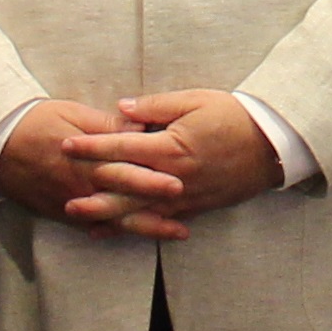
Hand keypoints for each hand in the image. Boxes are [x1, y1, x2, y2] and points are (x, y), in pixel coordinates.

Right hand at [0, 98, 169, 232]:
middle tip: (186, 214)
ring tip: (177, 232)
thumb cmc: (35, 123)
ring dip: (147, 227)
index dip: (151, 178)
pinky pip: (95, 227)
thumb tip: (141, 127)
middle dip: (156, 207)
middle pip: (124, 198)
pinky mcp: (63, 214)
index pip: (124, 169)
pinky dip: (118, 232)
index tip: (179, 182)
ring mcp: (73, 203)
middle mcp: (81, 184)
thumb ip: (107, 125)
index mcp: (85, 158)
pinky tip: (140, 235)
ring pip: (115, 220)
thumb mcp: (72, 114)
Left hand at [58, 90, 284, 238]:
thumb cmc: (234, 117)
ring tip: (77, 214)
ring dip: (105, 212)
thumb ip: (156, 105)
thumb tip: (122, 108)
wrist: (272, 146)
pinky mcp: (194, 208)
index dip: (91, 146)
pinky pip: (158, 221)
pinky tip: (113, 230)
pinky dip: (134, 226)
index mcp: (170, 147)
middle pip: (123, 184)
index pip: (121, 146)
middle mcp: (173, 177)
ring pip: (137, 209)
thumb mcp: (195, 100)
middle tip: (60, 184)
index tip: (66, 144)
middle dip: (89, 184)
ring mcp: (183, 197)